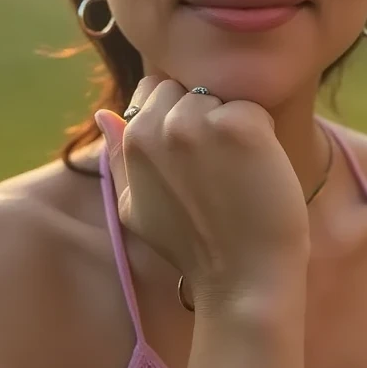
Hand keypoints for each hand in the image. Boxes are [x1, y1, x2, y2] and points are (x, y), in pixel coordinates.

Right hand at [95, 78, 309, 313]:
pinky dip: (262, 133)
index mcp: (134, 140)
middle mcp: (161, 125)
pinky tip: (258, 169)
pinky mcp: (240, 126)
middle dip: (203, 113)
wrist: (241, 279)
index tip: (193, 152)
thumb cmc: (190, 246)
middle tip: (217, 164)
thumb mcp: (133, 207)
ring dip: (232, 122)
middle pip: (189, 88)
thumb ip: (118, 157)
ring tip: (237, 168)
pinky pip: (252, 108)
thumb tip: (104, 113)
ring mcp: (200, 123)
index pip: (155, 89)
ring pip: (220, 96)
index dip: (177, 114)